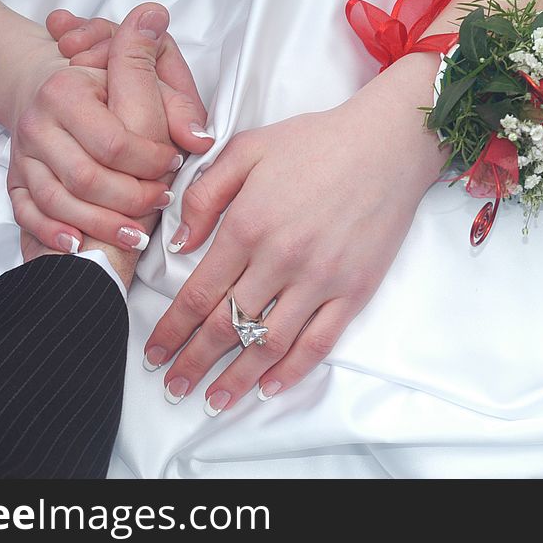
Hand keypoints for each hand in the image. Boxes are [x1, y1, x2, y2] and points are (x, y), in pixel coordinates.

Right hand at [7, 3, 206, 252]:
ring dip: (101, 224)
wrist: (50, 91)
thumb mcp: (142, 83)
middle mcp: (37, 123)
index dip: (150, 161)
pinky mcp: (15, 180)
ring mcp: (23, 155)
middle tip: (161, 199)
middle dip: (131, 198)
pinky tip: (79, 244)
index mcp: (65, 91)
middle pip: (86, 178)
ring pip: (57, 201)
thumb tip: (200, 139)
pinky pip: (27, 214)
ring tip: (136, 232)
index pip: (114, 142)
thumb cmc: (106, 91)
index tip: (173, 163)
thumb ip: (177, 107)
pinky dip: (53, 232)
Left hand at [143, 53, 445, 412]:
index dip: (171, 331)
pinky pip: (319, 342)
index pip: (197, 294)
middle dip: (194, 362)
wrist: (388, 143)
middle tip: (174, 387)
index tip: (154, 354)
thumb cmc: (315, 142)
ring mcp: (320, 280)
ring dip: (236, 378)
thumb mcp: (247, 149)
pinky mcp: (353, 291)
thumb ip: (204, 195)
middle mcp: (279, 260)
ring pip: (268, 344)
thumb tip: (179, 244)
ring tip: (214, 401)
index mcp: (247, 226)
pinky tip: (269, 387)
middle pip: (226, 326)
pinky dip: (292, 371)